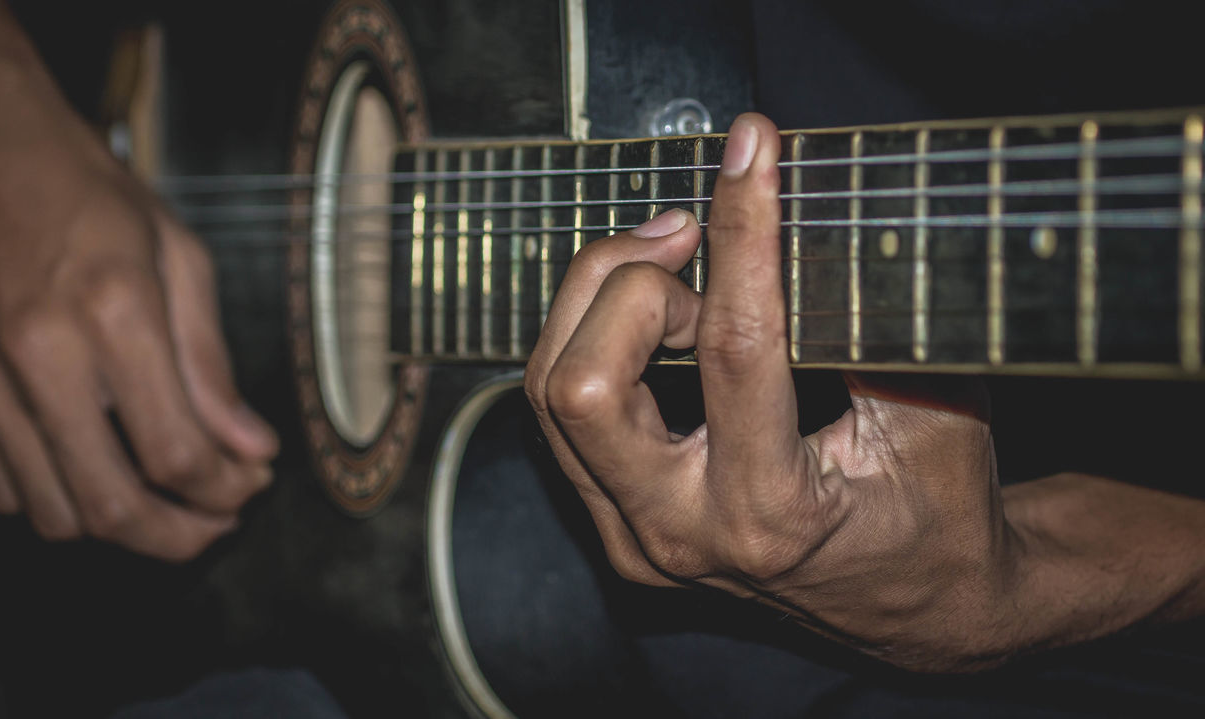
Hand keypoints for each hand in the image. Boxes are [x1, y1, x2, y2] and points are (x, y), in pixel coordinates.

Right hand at [0, 50, 277, 560]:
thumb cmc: (85, 191)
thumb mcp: (179, 254)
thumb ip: (211, 362)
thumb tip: (250, 444)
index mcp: (114, 313)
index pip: (176, 453)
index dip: (223, 492)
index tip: (248, 485)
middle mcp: (40, 354)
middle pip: (112, 506)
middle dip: (179, 537)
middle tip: (213, 525)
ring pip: (52, 512)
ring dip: (118, 529)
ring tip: (161, 504)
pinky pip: (0, 486)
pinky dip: (54, 501)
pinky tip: (92, 472)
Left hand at [525, 113, 1018, 669]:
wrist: (919, 606)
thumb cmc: (938, 510)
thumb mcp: (939, 413)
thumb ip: (872, 325)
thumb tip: (810, 215)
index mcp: (772, 514)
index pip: (734, 346)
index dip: (742, 230)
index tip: (751, 149)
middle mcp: (680, 534)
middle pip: (582, 385)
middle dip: (630, 283)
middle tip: (694, 240)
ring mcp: (636, 538)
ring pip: (550, 392)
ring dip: (599, 301)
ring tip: (677, 264)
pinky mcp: (617, 526)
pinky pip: (560, 415)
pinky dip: (591, 337)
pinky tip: (652, 309)